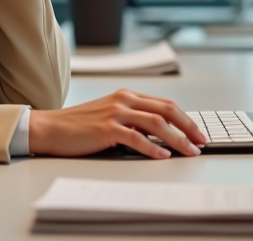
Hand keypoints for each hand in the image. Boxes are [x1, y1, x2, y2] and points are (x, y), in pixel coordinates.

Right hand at [27, 89, 204, 158]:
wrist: (51, 128)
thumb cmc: (79, 125)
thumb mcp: (109, 115)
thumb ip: (132, 119)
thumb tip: (160, 135)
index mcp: (126, 95)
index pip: (165, 103)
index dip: (185, 118)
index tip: (197, 132)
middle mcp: (124, 100)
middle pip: (167, 110)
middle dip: (188, 127)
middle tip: (201, 141)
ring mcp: (115, 113)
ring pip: (156, 123)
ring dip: (177, 139)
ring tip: (189, 151)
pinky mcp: (107, 128)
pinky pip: (136, 138)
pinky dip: (153, 147)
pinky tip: (163, 156)